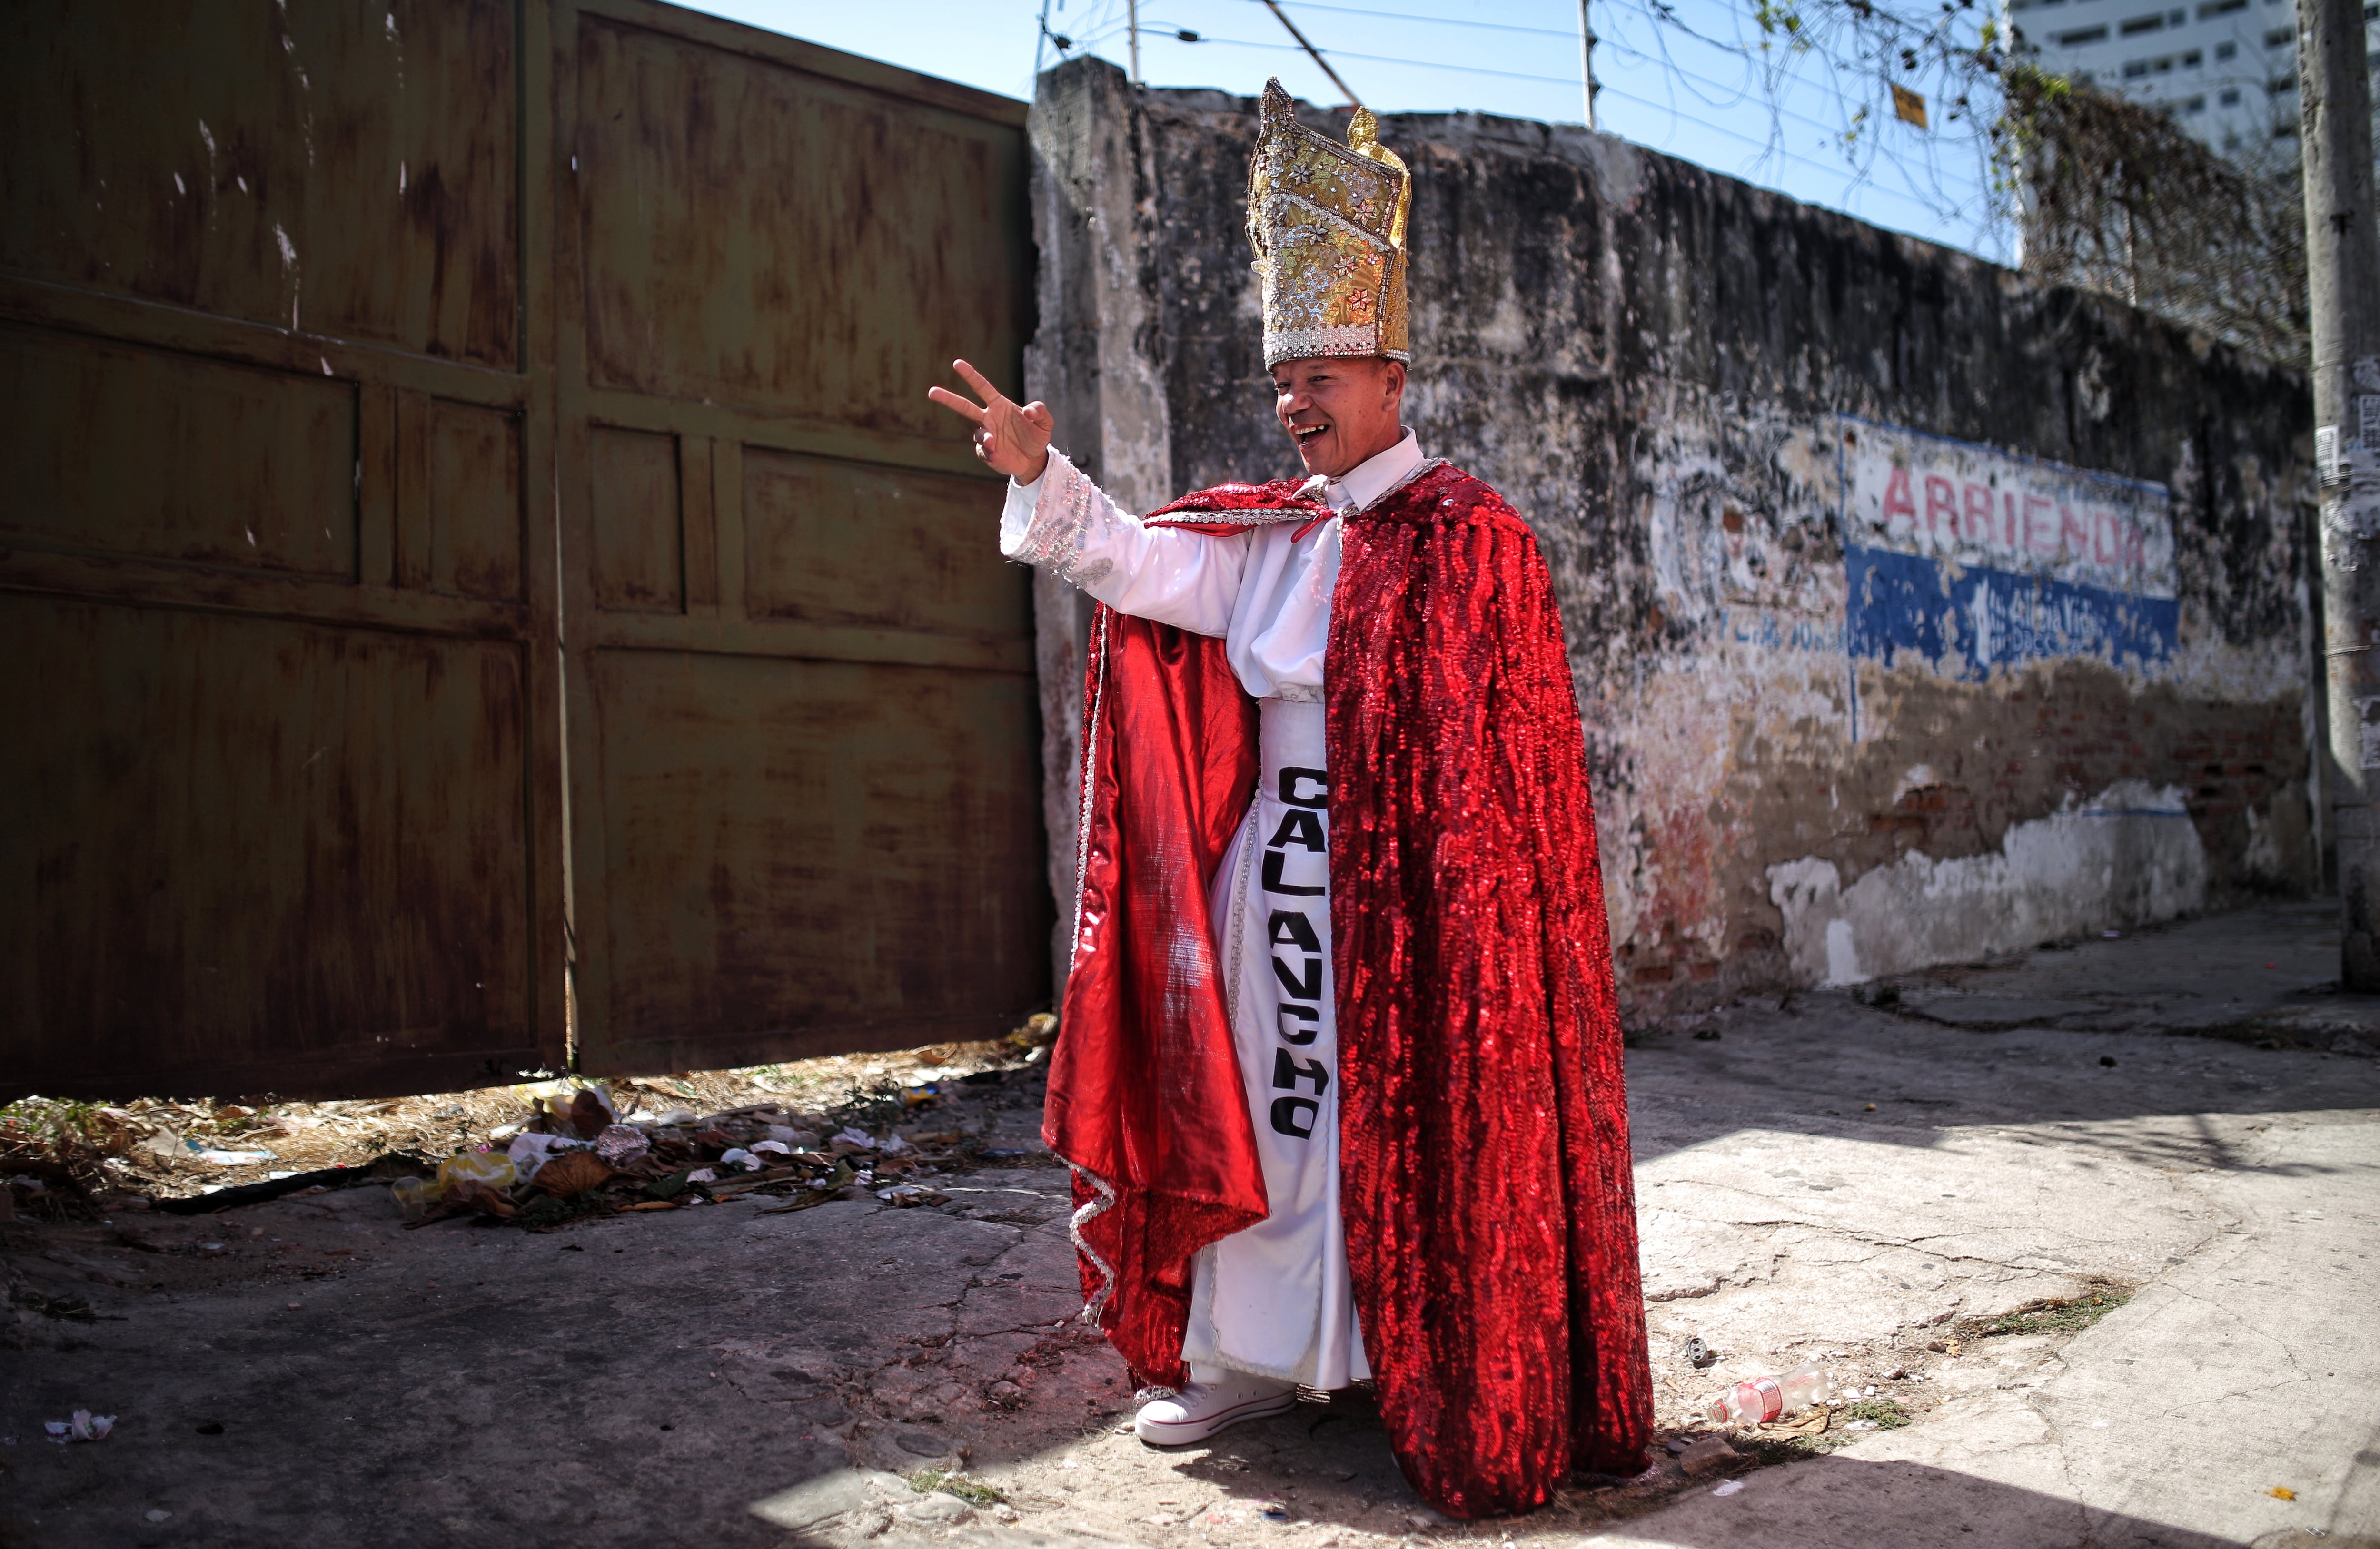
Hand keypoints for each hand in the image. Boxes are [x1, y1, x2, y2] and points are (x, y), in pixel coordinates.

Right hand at [928, 359, 1052, 482]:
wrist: (1035, 459)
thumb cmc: (1036, 436)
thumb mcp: (1045, 422)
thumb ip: (1040, 411)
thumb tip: (1029, 410)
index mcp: (999, 405)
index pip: (982, 387)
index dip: (970, 375)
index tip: (957, 363)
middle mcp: (988, 418)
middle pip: (964, 406)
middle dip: (948, 398)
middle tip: (932, 391)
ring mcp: (986, 435)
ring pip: (977, 433)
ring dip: (985, 437)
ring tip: (994, 443)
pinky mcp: (987, 452)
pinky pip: (983, 451)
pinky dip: (989, 453)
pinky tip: (997, 456)